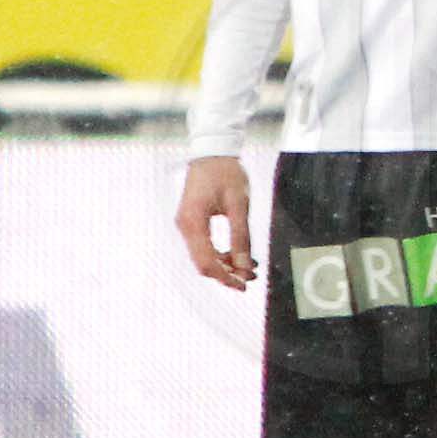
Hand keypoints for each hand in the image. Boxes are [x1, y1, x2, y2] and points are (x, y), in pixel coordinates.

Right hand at [178, 155, 258, 289]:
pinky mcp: (191, 222)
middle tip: (251, 277)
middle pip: (203, 262)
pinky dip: (220, 253)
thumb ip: (241, 236)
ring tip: (249, 266)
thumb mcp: (239, 205)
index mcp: (194, 223)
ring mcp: (186, 225)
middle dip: (226, 273)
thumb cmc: (226, 174)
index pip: (206, 262)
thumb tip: (244, 265)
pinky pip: (204, 245)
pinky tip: (238, 254)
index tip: (243, 285)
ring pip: (203, 255)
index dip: (225, 277)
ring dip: (225, 264)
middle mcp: (185, 227)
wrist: (212, 153)